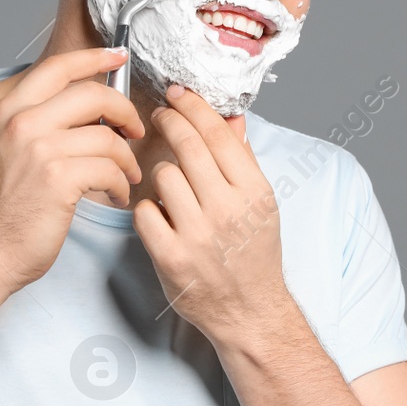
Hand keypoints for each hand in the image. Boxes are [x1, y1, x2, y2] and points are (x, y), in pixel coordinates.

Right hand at [0, 47, 143, 293]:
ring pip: (109, 137)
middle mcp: (22, 123)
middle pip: (94, 95)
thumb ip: (37, 124)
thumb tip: (82, 109)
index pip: (59, 68)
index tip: (118, 57)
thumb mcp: (7, 151)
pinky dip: (122, 184)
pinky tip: (117, 195)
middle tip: (136, 130)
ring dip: (127, 160)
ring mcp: (40, 150)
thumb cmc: (1, 210)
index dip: (95, 57)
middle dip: (126, 112)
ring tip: (126, 177)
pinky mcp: (59, 178)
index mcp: (9, 111)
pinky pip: (111, 169)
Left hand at [133, 84, 288, 343]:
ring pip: (162, 176)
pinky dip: (148, 209)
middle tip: (160, 115)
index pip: (217, 133)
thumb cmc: (255, 255)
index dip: (193, 106)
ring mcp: (197, 235)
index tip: (178, 93)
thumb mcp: (262, 203)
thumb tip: (231, 117)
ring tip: (170, 184)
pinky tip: (161, 215)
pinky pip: (144, 212)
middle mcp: (227, 210)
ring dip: (161, 173)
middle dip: (168, 122)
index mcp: (253, 192)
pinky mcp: (170, 257)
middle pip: (186, 146)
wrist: (250, 312)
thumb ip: (243, 159)